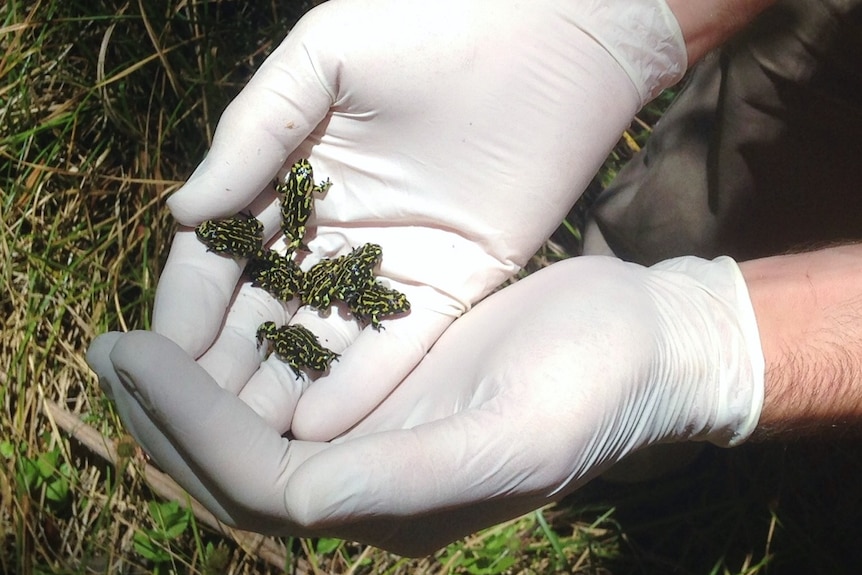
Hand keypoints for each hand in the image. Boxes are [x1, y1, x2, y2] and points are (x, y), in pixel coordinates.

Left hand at [87, 255, 763, 555]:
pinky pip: (290, 391)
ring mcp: (377, 440)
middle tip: (111, 347)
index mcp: (395, 504)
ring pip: (254, 434)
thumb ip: (415, 476)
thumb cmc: (593, 381)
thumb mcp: (517, 431)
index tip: (130, 352)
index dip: (187, 428)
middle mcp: (372, 483)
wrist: (642, 346)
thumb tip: (302, 497)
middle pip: (238, 472)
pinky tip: (213, 324)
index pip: (259, 484)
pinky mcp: (388, 396)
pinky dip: (239, 365)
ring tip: (137, 338)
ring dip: (189, 394)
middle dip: (167, 418)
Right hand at [152, 0, 687, 439]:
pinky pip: (400, 343)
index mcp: (297, 172)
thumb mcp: (325, 58)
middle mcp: (338, 227)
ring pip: (326, 337)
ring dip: (284, 385)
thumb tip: (183, 213)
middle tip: (191, 417)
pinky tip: (320, 423)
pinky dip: (362, 382)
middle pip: (269, 306)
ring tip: (244, 439)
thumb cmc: (433, 23)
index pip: (226, 248)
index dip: (191, 298)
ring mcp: (394, 261)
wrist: (554, 36)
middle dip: (228, 359)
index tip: (160, 351)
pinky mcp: (452, 283)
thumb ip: (254, 133)